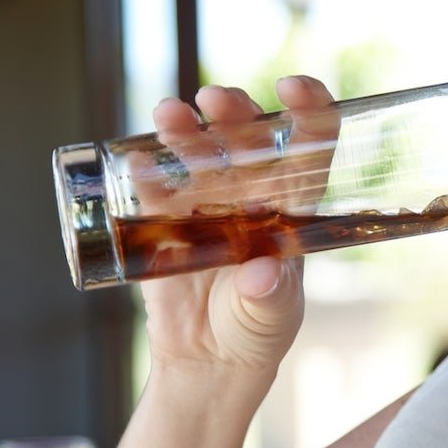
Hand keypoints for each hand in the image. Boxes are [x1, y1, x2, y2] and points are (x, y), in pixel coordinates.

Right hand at [138, 76, 335, 374]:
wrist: (209, 359)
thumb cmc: (257, 329)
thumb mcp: (272, 315)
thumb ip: (270, 295)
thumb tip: (262, 273)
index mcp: (290, 203)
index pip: (310, 143)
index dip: (308, 108)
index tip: (293, 88)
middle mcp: (250, 191)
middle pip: (246, 136)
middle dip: (234, 110)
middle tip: (216, 100)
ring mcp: (205, 201)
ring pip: (196, 150)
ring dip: (184, 128)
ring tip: (169, 115)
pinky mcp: (163, 220)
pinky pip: (153, 187)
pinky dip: (145, 172)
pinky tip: (137, 160)